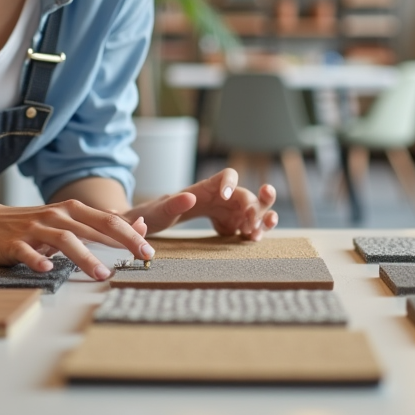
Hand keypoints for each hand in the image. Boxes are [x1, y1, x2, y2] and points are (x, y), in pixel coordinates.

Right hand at [0, 199, 152, 279]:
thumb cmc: (35, 225)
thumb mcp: (67, 220)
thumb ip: (99, 225)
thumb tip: (136, 226)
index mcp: (73, 211)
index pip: (109, 220)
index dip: (131, 234)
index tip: (149, 250)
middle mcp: (57, 216)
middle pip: (94, 227)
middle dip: (120, 242)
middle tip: (141, 257)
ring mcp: (36, 229)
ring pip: (65, 240)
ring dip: (85, 256)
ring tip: (103, 273)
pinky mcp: (14, 244)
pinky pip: (27, 252)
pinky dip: (38, 260)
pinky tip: (47, 270)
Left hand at [124, 168, 278, 240]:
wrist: (149, 227)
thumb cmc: (152, 216)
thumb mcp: (158, 211)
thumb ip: (172, 204)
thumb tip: (188, 197)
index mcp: (205, 189)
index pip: (227, 176)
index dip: (231, 183)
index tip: (225, 197)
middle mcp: (221, 198)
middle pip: (246, 193)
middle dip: (256, 202)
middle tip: (253, 218)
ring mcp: (227, 213)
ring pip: (253, 211)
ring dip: (262, 217)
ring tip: (265, 226)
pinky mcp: (228, 228)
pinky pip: (247, 228)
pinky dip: (253, 232)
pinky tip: (254, 239)